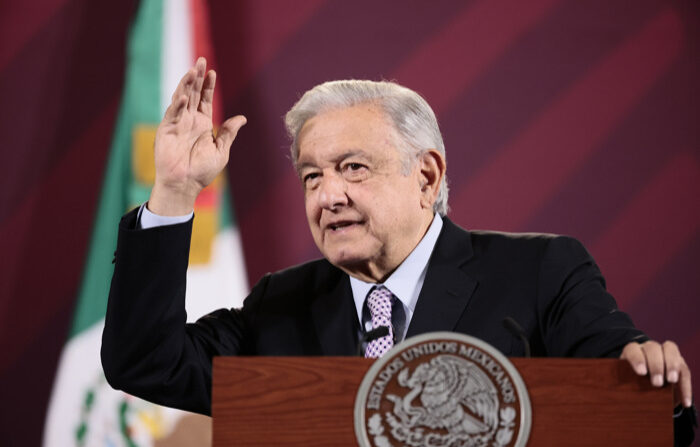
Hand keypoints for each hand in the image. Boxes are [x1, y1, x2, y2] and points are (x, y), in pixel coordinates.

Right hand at [149, 57, 245, 214]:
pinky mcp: (166, 130)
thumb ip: (228, 133)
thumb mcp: (221, 150)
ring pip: (181, 99)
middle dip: (197, 77)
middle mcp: (189, 120)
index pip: (205, 99)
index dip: (209, 85)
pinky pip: (172, 114)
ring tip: (192, 71)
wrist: (186, 185)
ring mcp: (177, 123)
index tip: (212, 72)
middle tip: (201, 61)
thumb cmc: (203, 171)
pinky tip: (185, 96)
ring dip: (186, 85)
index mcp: (203, 124)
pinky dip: (178, 105)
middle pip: (194, 93)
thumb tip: (242, 118)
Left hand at [620, 340, 691, 407]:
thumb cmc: (631, 388)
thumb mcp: (626, 387)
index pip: (633, 349)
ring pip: (670, 350)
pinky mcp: (679, 363)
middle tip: (657, 383)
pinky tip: (685, 401)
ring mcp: (665, 353)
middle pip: (652, 348)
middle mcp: (648, 348)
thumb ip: (625, 388)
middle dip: (656, 365)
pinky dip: (685, 386)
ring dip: (672, 365)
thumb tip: (619, 398)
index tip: (641, 373)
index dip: (637, 359)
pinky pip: (684, 370)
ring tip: (671, 381)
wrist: (647, 390)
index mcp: (632, 352)